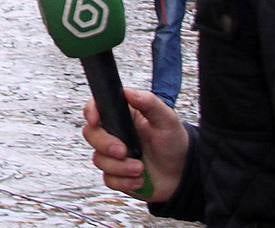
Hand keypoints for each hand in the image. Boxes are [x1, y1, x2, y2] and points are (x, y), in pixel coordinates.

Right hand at [82, 87, 188, 202]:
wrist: (183, 174)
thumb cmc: (174, 143)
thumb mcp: (166, 119)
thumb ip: (149, 102)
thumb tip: (128, 92)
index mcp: (121, 116)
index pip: (95, 108)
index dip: (91, 113)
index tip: (95, 120)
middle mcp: (114, 134)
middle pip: (91, 135)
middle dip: (106, 145)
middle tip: (123, 151)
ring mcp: (113, 155)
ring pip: (99, 159)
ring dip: (120, 167)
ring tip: (140, 168)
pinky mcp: (116, 174)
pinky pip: (109, 179)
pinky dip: (125, 181)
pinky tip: (139, 179)